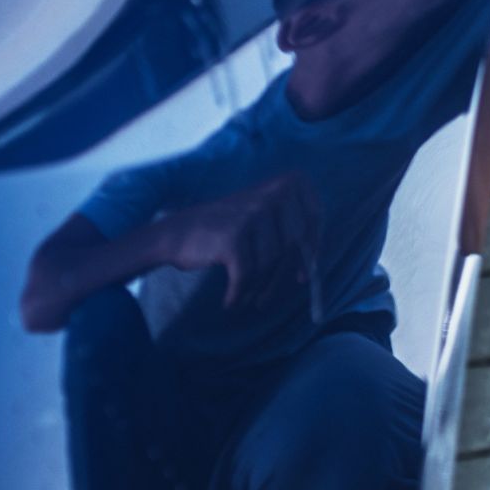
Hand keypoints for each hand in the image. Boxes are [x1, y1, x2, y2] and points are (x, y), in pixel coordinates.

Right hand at [158, 173, 322, 310]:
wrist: (172, 236)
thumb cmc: (221, 234)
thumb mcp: (260, 220)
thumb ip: (288, 230)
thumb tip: (314, 261)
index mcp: (279, 186)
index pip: (315, 213)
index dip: (317, 241)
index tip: (312, 262)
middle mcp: (267, 196)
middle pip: (294, 243)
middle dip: (285, 271)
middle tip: (280, 290)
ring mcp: (251, 215)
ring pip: (270, 261)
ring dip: (261, 285)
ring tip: (252, 297)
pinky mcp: (233, 237)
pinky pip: (247, 274)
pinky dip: (238, 292)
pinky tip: (231, 302)